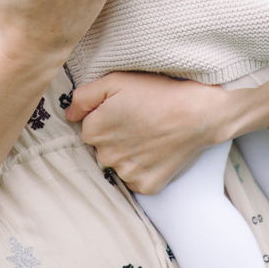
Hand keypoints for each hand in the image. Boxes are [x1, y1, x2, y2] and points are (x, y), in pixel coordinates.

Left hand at [68, 66, 268, 193]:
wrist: (199, 113)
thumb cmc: (158, 92)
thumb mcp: (115, 81)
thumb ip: (83, 97)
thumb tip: (69, 115)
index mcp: (94, 131)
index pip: (89, 128)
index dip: (107, 117)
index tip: (126, 109)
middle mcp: (106, 156)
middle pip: (102, 148)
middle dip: (115, 136)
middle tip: (140, 120)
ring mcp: (127, 173)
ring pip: (119, 164)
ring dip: (129, 153)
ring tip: (151, 134)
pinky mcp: (147, 186)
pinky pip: (136, 179)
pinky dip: (144, 168)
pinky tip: (157, 151)